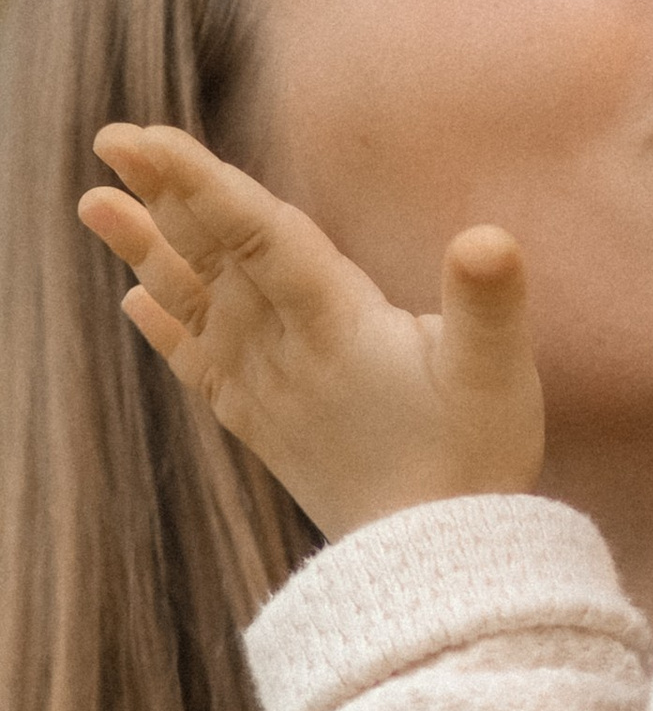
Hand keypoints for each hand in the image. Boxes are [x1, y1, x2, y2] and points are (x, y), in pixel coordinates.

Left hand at [80, 120, 542, 538]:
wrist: (439, 571)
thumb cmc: (477, 464)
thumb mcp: (499, 377)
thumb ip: (490, 302)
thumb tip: (488, 239)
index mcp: (338, 328)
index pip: (258, 238)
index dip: (203, 184)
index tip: (147, 139)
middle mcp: (288, 355)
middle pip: (217, 261)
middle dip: (166, 197)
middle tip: (114, 141)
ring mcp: (272, 395)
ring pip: (198, 308)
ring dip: (146, 253)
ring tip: (93, 205)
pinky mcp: (271, 430)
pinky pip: (204, 370)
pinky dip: (168, 333)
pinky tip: (136, 302)